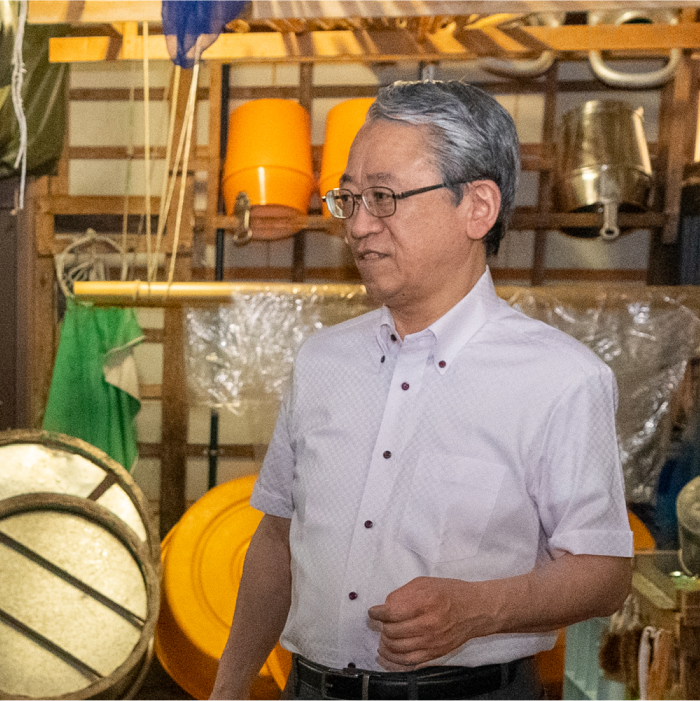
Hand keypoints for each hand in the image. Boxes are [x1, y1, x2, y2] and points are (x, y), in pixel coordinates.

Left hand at [367, 577, 493, 668]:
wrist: (475, 609)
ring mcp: (432, 642)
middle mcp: (428, 624)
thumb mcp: (424, 583)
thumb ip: (402, 594)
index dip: (377, 613)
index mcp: (424, 602)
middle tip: (382, 622)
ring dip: (386, 642)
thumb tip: (385, 607)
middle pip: (392, 631)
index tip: (374, 612)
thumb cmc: (450, 593)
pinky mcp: (435, 654)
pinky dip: (394, 659)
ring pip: (397, 648)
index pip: (391, 612)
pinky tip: (389, 652)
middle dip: (382, 627)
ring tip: (385, 636)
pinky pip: (409, 661)